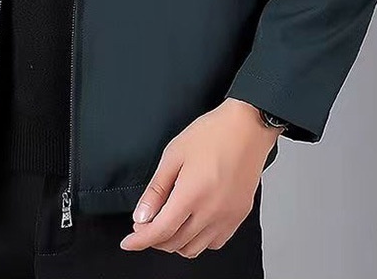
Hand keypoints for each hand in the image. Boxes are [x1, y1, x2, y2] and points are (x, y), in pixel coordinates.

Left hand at [119, 98, 278, 258]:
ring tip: (167, 223)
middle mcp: (211, 212)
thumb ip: (156, 189)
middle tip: (145, 223)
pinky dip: (198, 240)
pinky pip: (214, 243)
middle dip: (154, 239)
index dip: (140, 240)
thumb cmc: (212, 134)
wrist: (247, 127)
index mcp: (192, 195)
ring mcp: (227, 217)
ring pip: (195, 248)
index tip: (129, 242)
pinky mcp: (239, 216)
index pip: (160, 231)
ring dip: (175, 242)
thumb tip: (142, 215)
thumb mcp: (174, 154)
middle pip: (175, 243)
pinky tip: (191, 223)